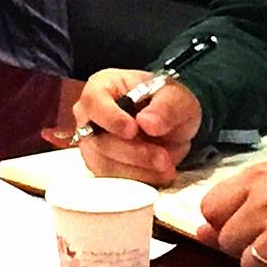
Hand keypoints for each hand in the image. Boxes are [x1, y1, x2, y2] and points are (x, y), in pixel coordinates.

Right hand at [74, 70, 200, 185]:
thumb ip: (166, 106)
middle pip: (98, 140)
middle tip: (163, 158)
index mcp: (102, 87)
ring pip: (104, 164)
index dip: (110, 117)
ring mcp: (92, 143)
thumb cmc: (166, 102)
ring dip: (138, 170)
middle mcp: (90, 116)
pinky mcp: (101, 166)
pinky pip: (113, 180)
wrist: (170, 124)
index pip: (94, 102)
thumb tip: (147, 123)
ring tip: (167, 166)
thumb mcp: (176, 97)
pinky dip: (139, 179)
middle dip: (134, 153)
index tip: (133, 129)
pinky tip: (159, 174)